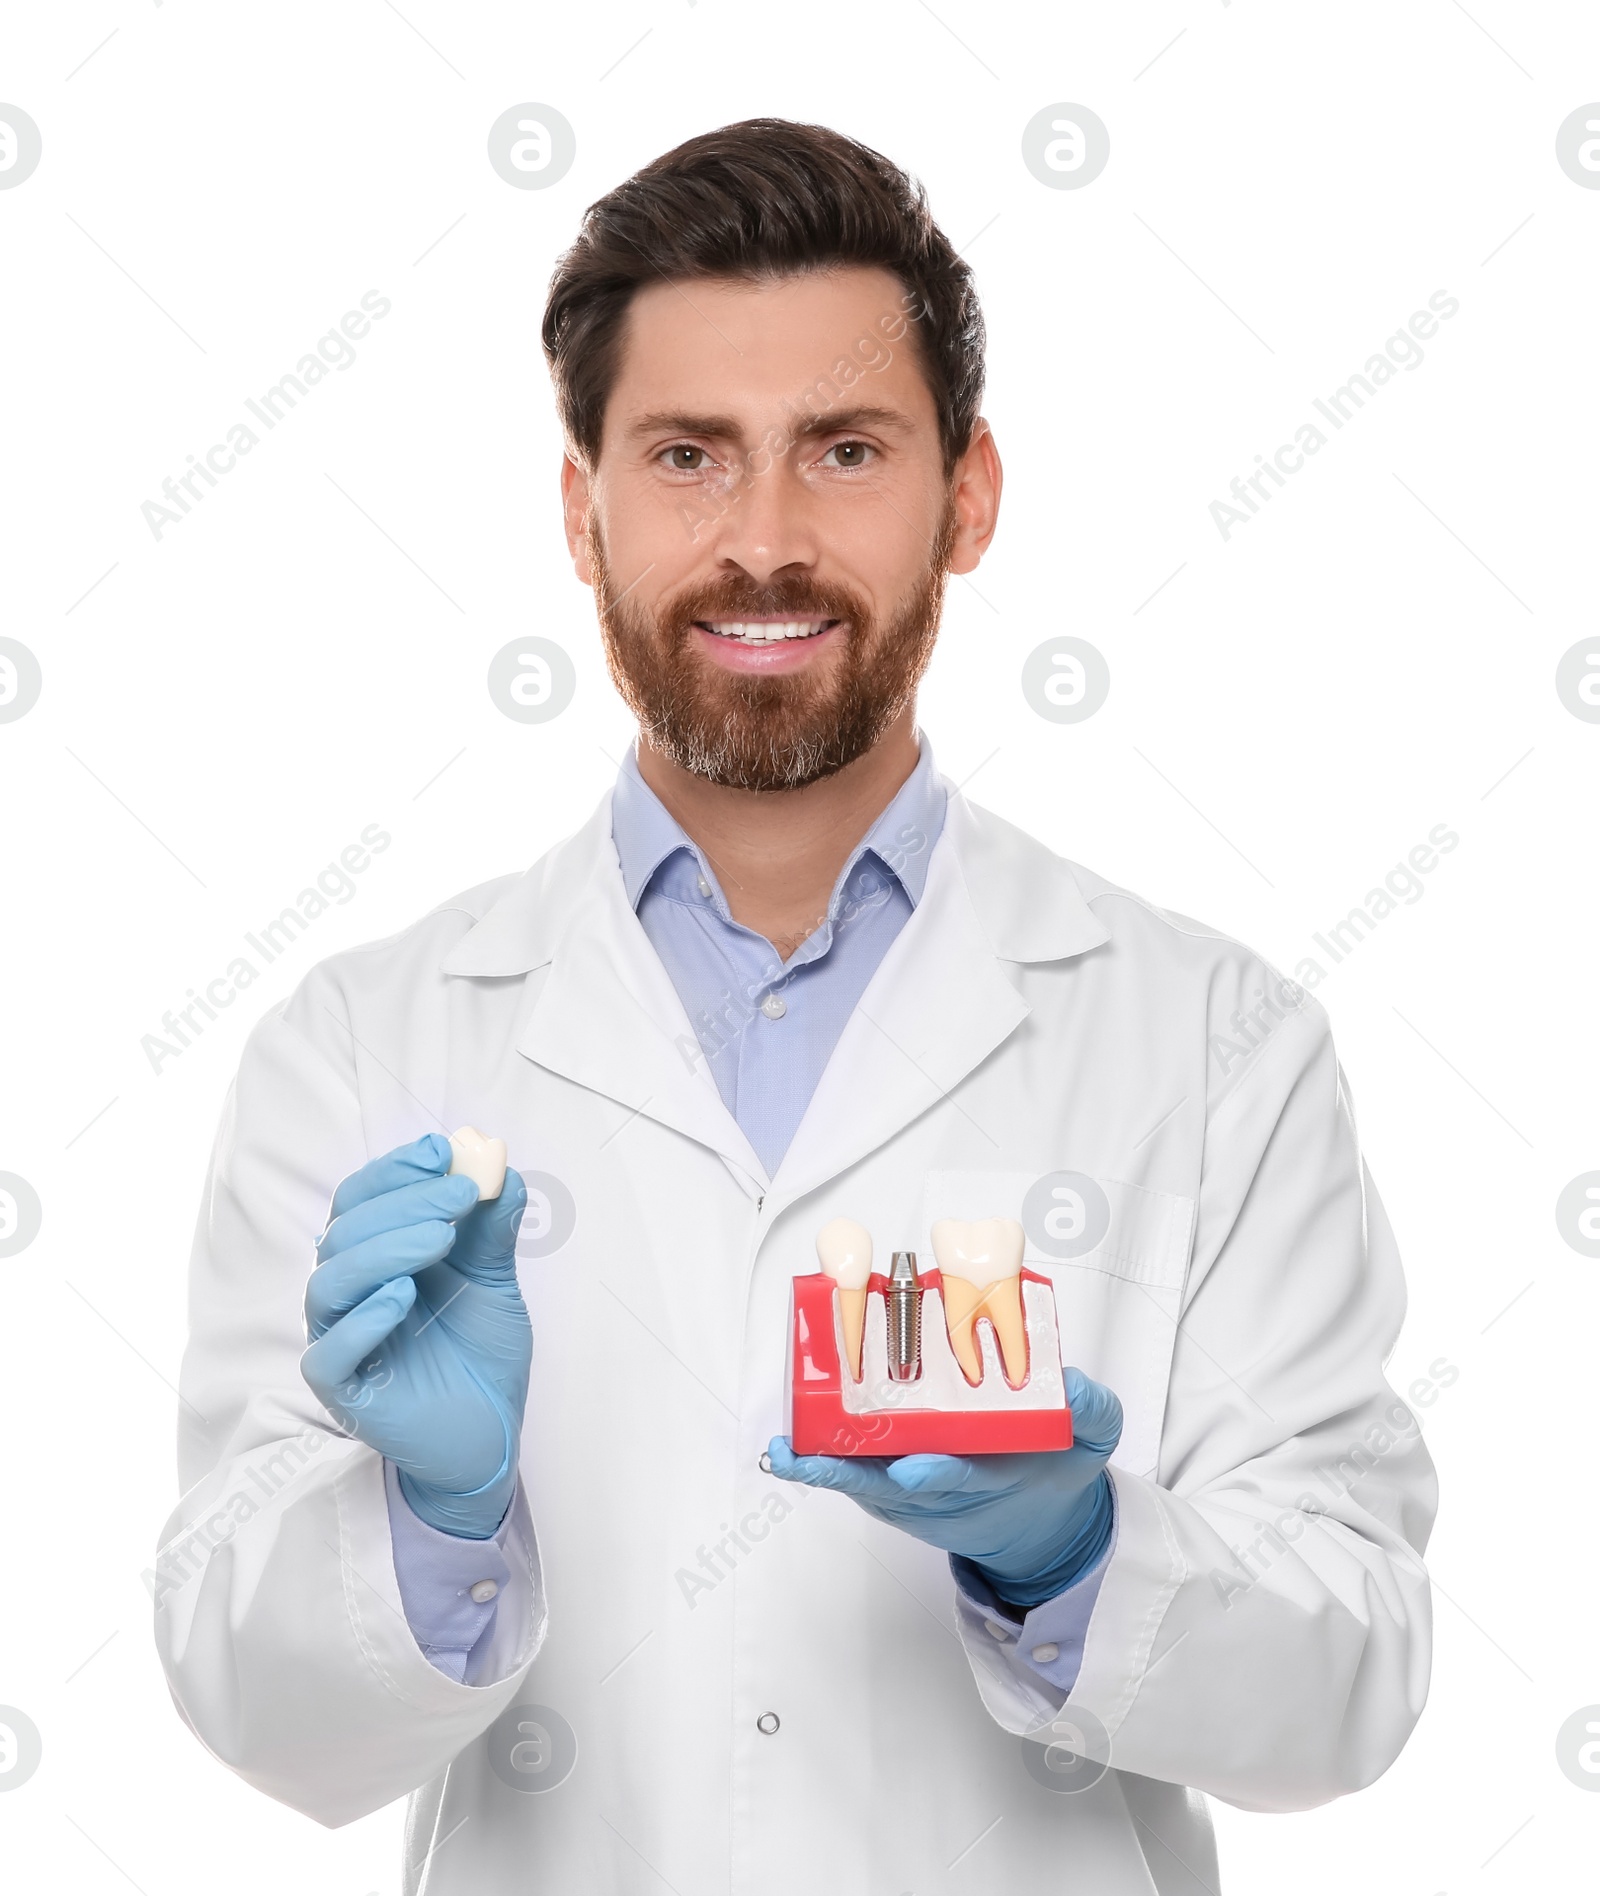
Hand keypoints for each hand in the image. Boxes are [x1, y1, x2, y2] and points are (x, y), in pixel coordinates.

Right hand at [300, 1133, 529, 1538]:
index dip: (395, 1170)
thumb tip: (499, 1166)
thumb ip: (490, 1229)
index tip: (441, 1150)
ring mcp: (340, 1339)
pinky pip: (329, 1353)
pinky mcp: (342, 1390)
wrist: (490, 1432)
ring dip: (383, 1250)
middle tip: (460, 1195)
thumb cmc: (480, 1352)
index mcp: (376, 1255)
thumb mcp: (494, 1281)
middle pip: (348, 1231)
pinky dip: (363, 1320)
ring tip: (439, 1238)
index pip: (363, 1198)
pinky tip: (403, 1297)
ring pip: (330, 1282)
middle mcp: (350, 1291)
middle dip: (404, 1202)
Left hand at [766, 1368, 1121, 1605]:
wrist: (1039, 1521)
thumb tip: (1074, 1384)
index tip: (912, 1468)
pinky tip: (790, 1448)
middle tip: (814, 1455)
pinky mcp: (893, 1490)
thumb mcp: (1092, 1440)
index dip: (936, 1474)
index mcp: (992, 1478)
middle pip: (891, 1486)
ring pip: (863, 1483)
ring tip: (787, 1451)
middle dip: (853, 1472)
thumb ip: (1092, 1411)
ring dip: (823, 1468)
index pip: (960, 1479)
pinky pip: (854, 1477)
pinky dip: (822, 1464)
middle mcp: (943, 1490)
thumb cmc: (1055, 1468)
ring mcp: (913, 1494)